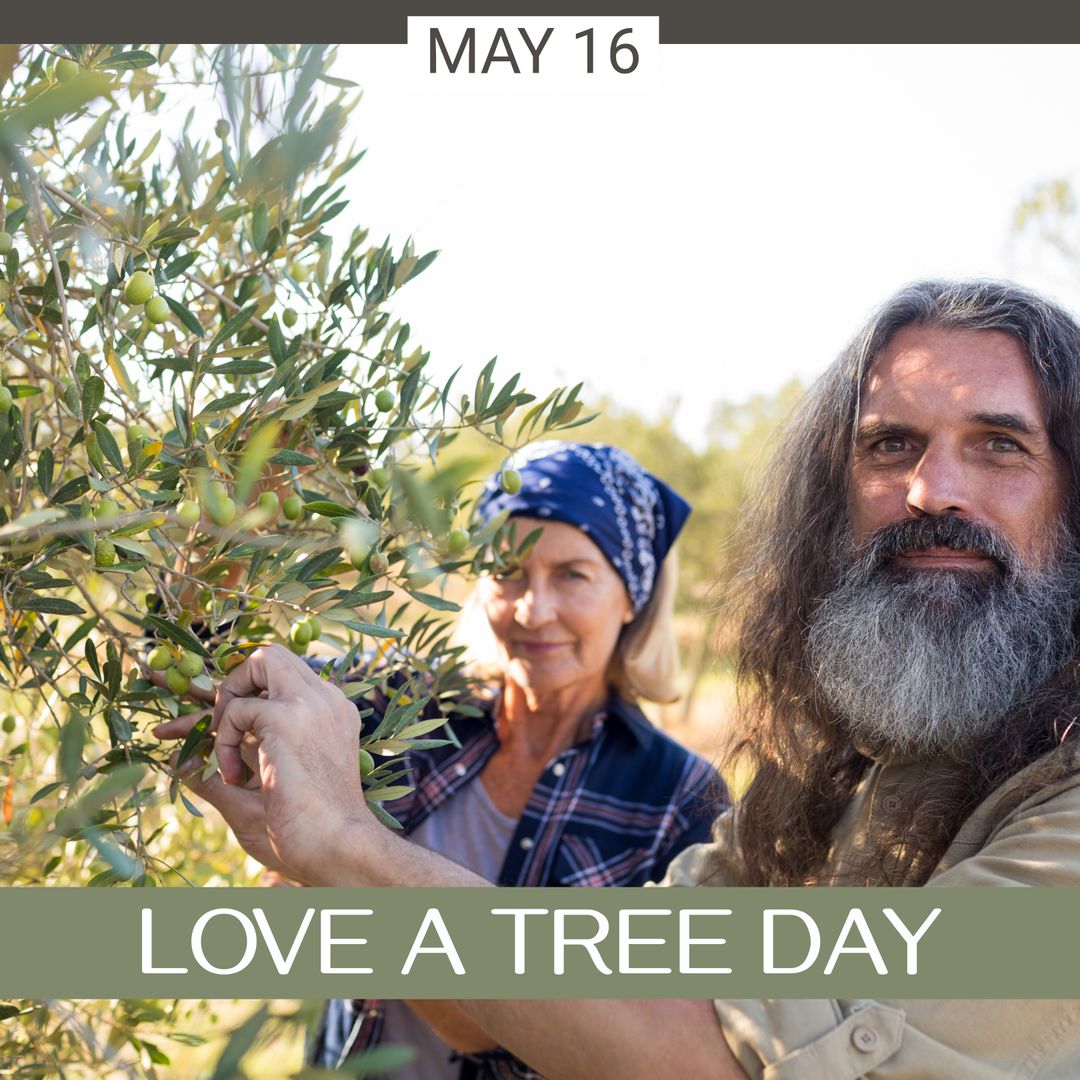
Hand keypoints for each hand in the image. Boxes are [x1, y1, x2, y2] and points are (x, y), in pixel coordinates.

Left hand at [156, 643, 374, 882]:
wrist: (335, 844)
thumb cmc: (306, 829)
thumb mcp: (260, 792)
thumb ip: (226, 769)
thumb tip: (177, 763)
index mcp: (327, 713)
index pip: (281, 679)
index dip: (245, 686)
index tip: (211, 708)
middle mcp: (323, 699)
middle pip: (270, 656)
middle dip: (229, 679)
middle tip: (217, 723)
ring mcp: (307, 703)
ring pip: (254, 665)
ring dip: (221, 711)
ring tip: (223, 758)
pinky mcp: (286, 716)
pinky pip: (236, 710)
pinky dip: (223, 740)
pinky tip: (234, 776)